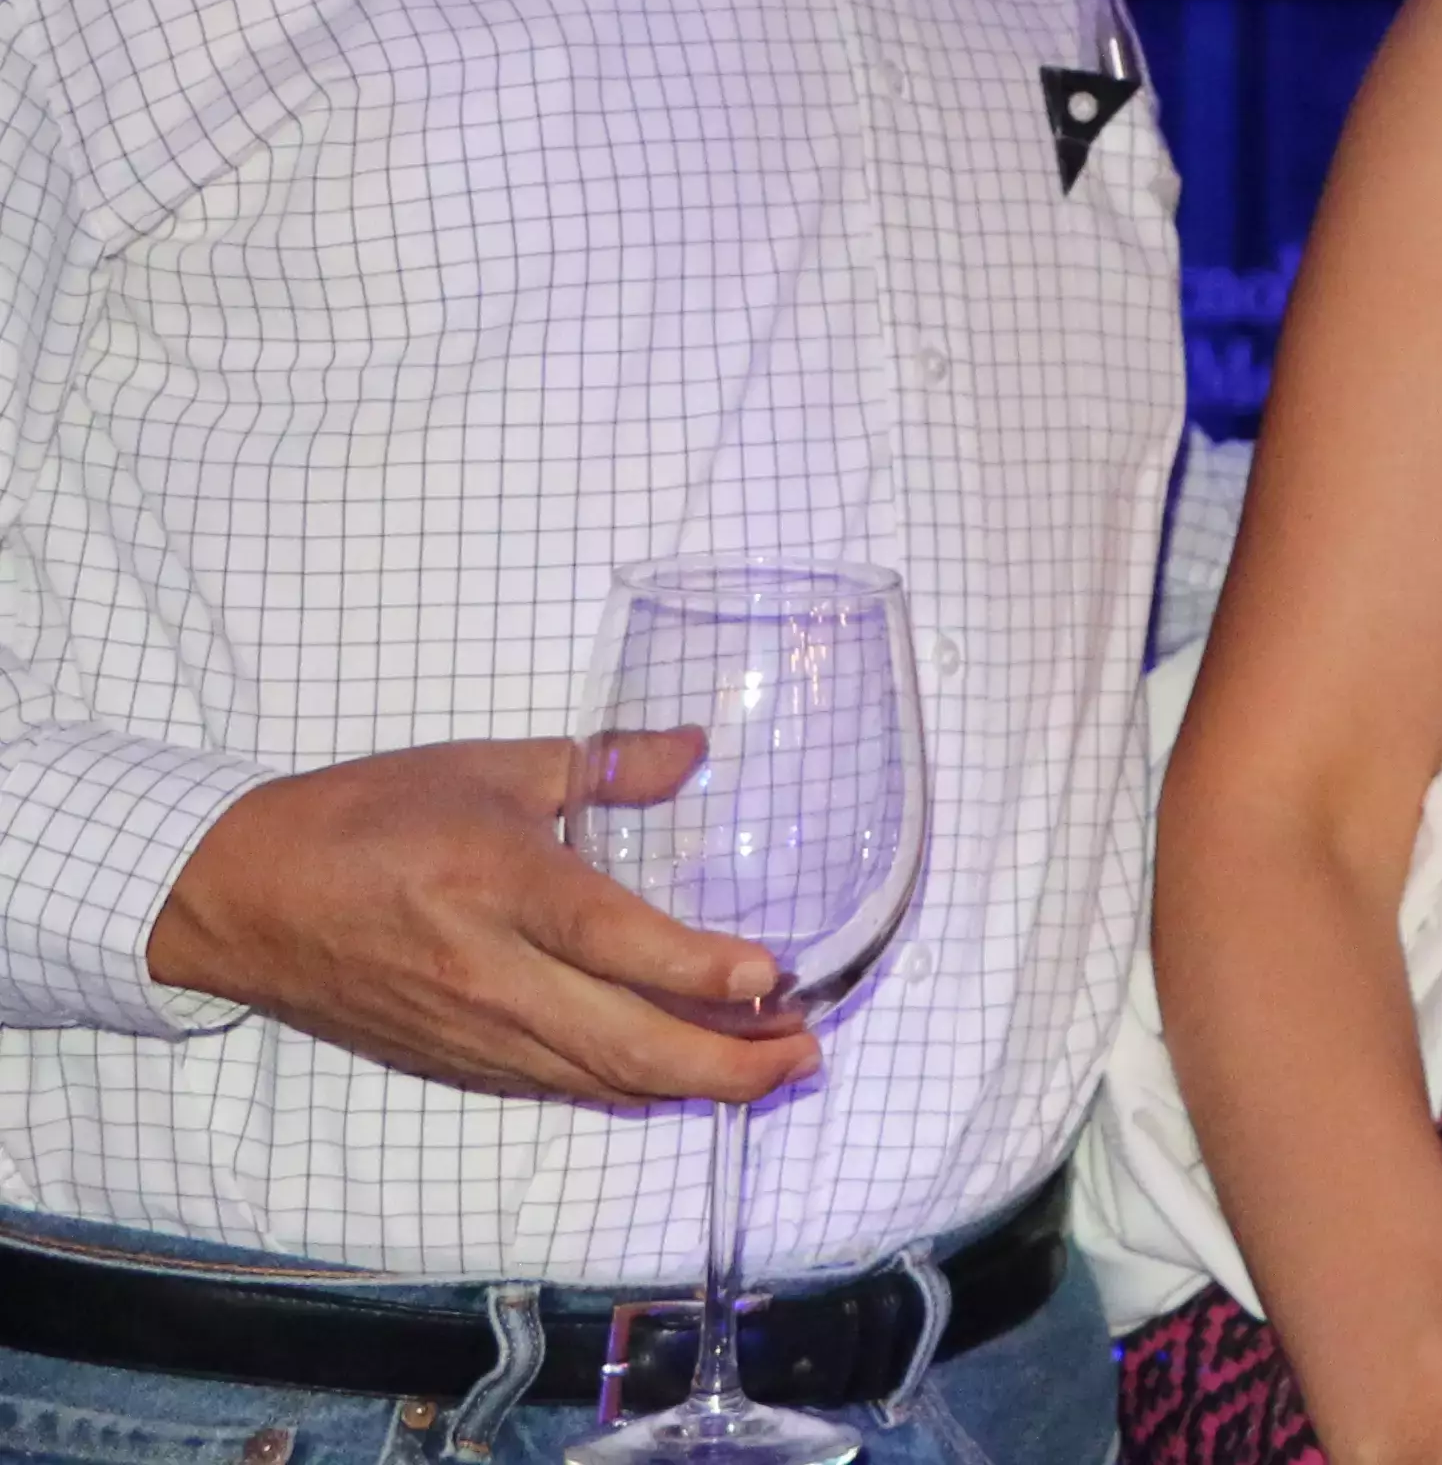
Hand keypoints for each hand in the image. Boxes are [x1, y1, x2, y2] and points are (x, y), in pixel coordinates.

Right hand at [141, 734, 811, 1106]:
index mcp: (500, 885)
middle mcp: (491, 974)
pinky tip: (678, 1075)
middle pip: (623, 1042)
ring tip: (772, 1070)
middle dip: (726, 1065)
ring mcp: (471, 1031)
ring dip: (690, 1084)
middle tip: (806, 1056)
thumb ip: (605, 763)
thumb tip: (695, 750)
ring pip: (597, 1078)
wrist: (240, 896)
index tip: (777, 976)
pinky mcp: (453, 1063)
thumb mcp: (491, 766)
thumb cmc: (365, 817)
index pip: (615, 940)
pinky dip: (627, 1086)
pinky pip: (557, 1085)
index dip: (700, 968)